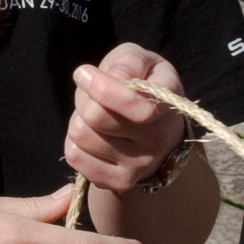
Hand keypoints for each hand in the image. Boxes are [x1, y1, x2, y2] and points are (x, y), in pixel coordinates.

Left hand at [66, 45, 183, 193]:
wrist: (159, 133)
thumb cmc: (145, 88)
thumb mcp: (144, 62)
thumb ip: (129, 63)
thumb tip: (113, 78)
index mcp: (169, 104)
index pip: (135, 105)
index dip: (101, 87)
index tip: (83, 73)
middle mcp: (159, 140)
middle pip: (96, 117)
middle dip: (85, 99)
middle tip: (91, 95)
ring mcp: (140, 165)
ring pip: (81, 135)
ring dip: (78, 120)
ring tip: (94, 116)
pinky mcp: (119, 182)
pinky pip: (75, 157)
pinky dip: (74, 142)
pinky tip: (92, 136)